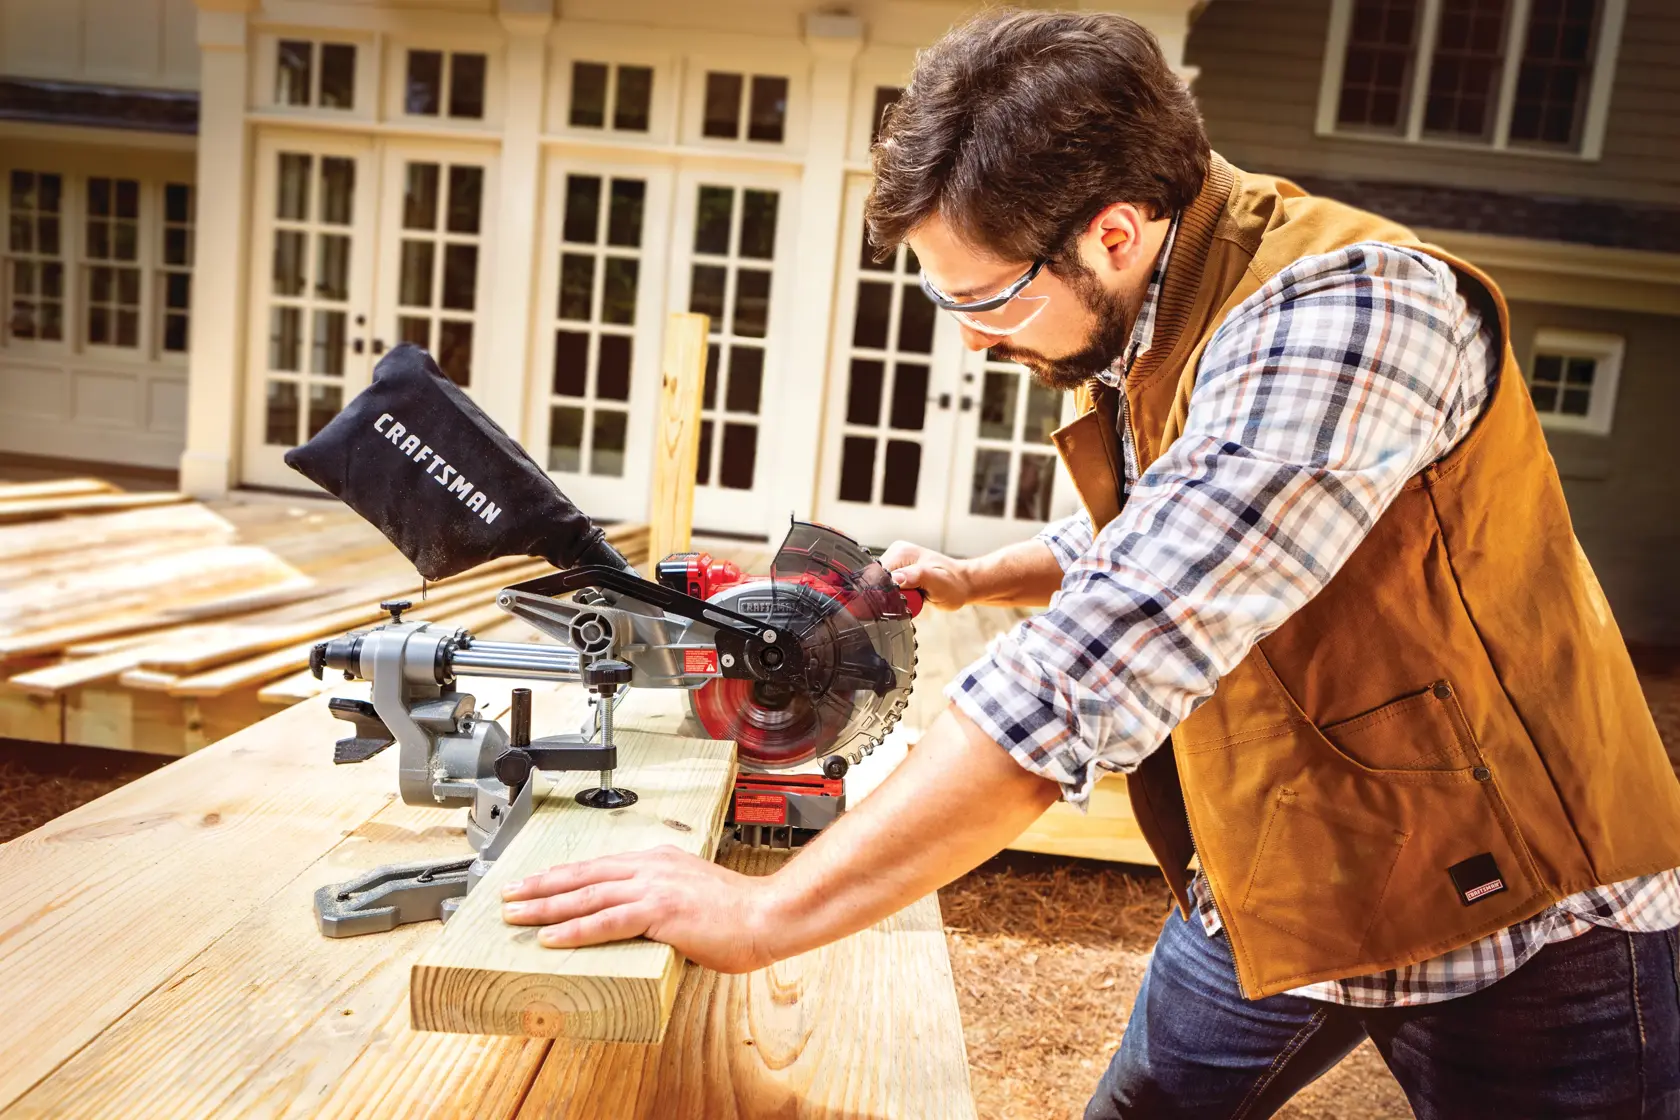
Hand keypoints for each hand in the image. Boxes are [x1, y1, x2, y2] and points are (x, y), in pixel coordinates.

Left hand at [500, 845, 778, 973]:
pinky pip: (607, 921)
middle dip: (542, 885)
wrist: (768, 915)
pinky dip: (576, 929)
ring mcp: (654, 888)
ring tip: (517, 915)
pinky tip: (552, 936)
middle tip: (509, 894)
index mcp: (659, 861)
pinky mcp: (660, 912)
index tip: (536, 882)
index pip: (600, 866)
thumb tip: (643, 921)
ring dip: (547, 906)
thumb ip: (664, 903)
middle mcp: (652, 868)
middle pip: (583, 874)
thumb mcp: (695, 895)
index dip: (563, 875)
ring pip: (587, 895)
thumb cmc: (739, 913)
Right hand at [877, 540, 972, 609]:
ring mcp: (897, 566)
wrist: (963, 585)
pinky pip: (889, 591)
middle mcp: (896, 556)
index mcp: (901, 552)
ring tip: (915, 598)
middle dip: (889, 596)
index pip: (877, 574)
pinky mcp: (900, 576)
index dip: (883, 591)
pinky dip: (898, 599)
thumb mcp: (936, 581)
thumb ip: (915, 577)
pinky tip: (913, 598)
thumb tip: (895, 579)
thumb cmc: (953, 583)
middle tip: (912, 599)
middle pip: (877, 582)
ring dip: (895, 599)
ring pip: (882, 589)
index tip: (897, 600)